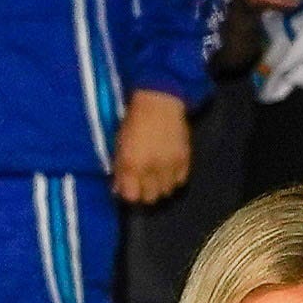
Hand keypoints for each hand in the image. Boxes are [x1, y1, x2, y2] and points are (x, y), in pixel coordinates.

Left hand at [111, 89, 192, 203]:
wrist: (159, 104)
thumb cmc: (133, 122)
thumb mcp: (119, 144)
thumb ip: (120, 168)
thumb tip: (118, 189)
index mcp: (133, 164)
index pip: (132, 196)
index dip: (128, 194)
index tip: (126, 189)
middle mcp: (153, 169)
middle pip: (151, 198)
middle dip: (144, 194)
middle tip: (140, 184)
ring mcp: (171, 166)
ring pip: (167, 192)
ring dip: (159, 188)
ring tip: (153, 177)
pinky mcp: (185, 161)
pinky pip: (180, 181)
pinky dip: (173, 180)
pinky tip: (166, 172)